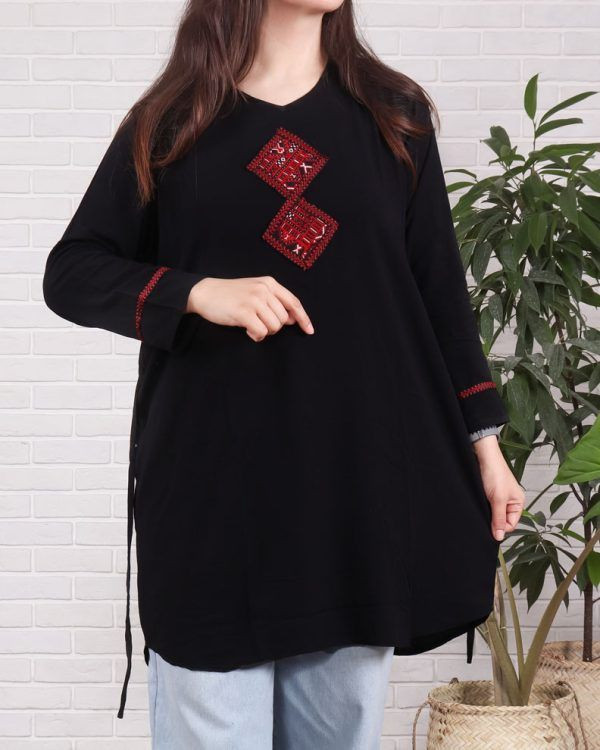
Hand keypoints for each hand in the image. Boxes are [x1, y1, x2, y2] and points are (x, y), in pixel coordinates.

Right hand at [186, 275, 313, 341]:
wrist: (205, 293)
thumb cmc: (231, 295)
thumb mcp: (255, 290)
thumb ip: (275, 301)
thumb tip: (293, 319)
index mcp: (269, 283)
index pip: (294, 302)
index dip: (303, 318)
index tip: (309, 331)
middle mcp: (264, 290)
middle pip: (284, 319)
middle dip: (274, 326)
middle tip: (259, 322)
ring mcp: (254, 300)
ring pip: (274, 327)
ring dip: (264, 331)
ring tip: (251, 325)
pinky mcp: (244, 312)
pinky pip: (261, 332)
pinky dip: (256, 335)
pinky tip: (247, 330)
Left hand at [473, 436, 524, 541]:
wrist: (484, 457)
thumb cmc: (495, 474)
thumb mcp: (498, 500)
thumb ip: (499, 519)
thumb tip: (500, 537)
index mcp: (518, 503)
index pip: (511, 524)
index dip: (501, 528)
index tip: (490, 527)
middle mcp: (510, 501)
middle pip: (502, 520)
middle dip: (493, 520)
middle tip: (484, 515)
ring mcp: (500, 497)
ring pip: (494, 514)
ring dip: (487, 513)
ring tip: (482, 506)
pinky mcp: (490, 494)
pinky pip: (488, 506)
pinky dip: (484, 507)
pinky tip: (479, 503)